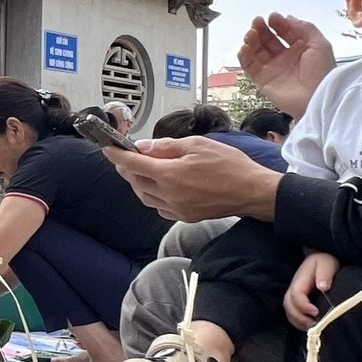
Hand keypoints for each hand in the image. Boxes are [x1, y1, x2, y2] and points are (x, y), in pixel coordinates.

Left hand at [104, 136, 282, 221]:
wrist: (252, 192)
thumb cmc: (230, 165)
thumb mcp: (197, 145)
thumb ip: (166, 147)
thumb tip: (143, 147)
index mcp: (170, 175)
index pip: (133, 165)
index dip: (117, 155)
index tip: (108, 148)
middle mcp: (169, 195)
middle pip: (136, 182)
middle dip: (127, 168)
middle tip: (125, 156)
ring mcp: (177, 209)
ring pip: (145, 197)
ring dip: (138, 183)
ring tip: (140, 169)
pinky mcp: (185, 216)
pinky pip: (159, 207)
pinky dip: (152, 196)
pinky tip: (158, 186)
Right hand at [236, 13, 335, 117]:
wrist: (317, 100)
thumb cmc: (322, 72)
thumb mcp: (320, 44)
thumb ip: (305, 28)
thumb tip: (288, 18)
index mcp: (300, 49)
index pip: (285, 32)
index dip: (278, 24)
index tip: (272, 17)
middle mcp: (285, 58)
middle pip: (268, 40)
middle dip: (262, 29)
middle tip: (257, 22)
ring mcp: (273, 69)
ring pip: (257, 51)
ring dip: (252, 39)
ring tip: (251, 33)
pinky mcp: (263, 80)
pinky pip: (249, 66)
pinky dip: (244, 55)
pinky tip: (245, 46)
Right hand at [284, 252, 339, 329]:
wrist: (323, 261)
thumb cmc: (326, 261)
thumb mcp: (327, 263)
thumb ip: (324, 273)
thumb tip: (323, 287)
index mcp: (300, 279)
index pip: (295, 295)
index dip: (303, 306)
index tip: (316, 311)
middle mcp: (294, 288)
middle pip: (288, 305)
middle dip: (300, 317)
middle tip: (314, 324)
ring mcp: (294, 295)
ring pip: (289, 312)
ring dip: (299, 322)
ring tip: (313, 327)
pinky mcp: (298, 302)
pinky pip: (293, 315)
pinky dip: (300, 323)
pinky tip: (311, 326)